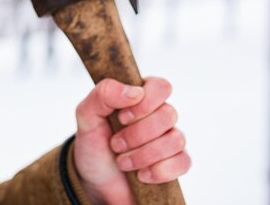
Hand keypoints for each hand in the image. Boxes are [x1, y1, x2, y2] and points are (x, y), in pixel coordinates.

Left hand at [73, 78, 189, 204]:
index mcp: (140, 97)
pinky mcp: (175, 164)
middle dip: (138, 134)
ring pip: (176, 140)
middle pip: (169, 114)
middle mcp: (158, 115)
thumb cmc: (94, 145)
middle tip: (116, 144)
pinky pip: (183, 162)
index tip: (122, 118)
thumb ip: (103, 94)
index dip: (145, 103)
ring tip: (123, 162)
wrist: (95, 183)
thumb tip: (135, 92)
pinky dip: (159, 171)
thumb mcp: (86, 116)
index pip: (160, 87)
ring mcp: (169, 140)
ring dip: (144, 155)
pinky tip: (141, 175)